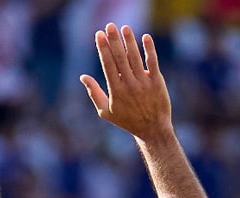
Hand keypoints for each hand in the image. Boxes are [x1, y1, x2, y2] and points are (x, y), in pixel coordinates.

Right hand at [80, 24, 171, 141]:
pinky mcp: (157, 81)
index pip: (107, 65)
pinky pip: (152, 62)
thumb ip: (94, 92)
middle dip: (114, 41)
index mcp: (115, 91)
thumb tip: (82, 77)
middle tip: (109, 26)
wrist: (151, 128)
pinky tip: (145, 37)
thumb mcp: (105, 111)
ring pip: (135, 58)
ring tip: (124, 28)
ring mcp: (144, 82)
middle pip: (120, 58)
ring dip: (129, 41)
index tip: (99, 35)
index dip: (103, 49)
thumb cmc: (126, 120)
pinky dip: (149, 49)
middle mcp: (129, 85)